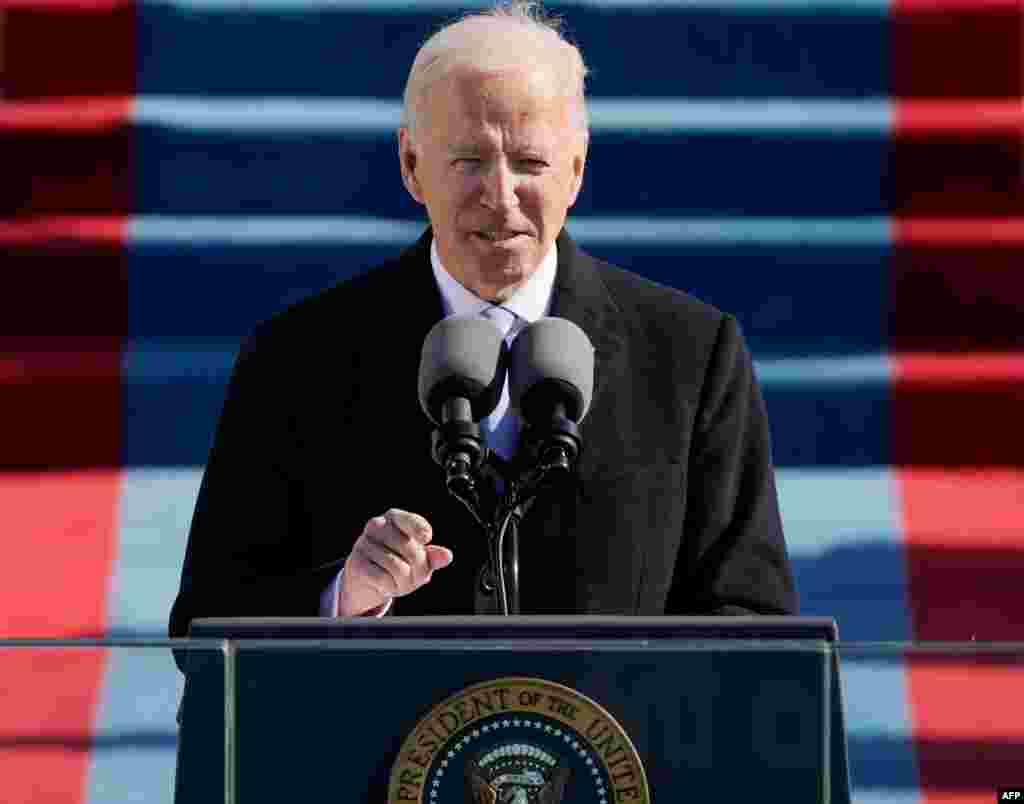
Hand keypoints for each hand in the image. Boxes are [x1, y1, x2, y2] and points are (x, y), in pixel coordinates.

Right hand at [336, 509, 453, 615]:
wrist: (367, 578)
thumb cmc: (398, 562)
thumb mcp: (419, 559)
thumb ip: (433, 556)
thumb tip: (447, 556)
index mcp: (394, 518)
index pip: (410, 520)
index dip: (421, 530)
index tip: (426, 538)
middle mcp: (377, 526)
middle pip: (411, 549)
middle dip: (419, 569)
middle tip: (415, 576)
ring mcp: (364, 544)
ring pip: (399, 567)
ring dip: (405, 582)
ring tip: (401, 582)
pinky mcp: (356, 563)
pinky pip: (384, 579)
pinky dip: (391, 587)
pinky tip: (387, 585)